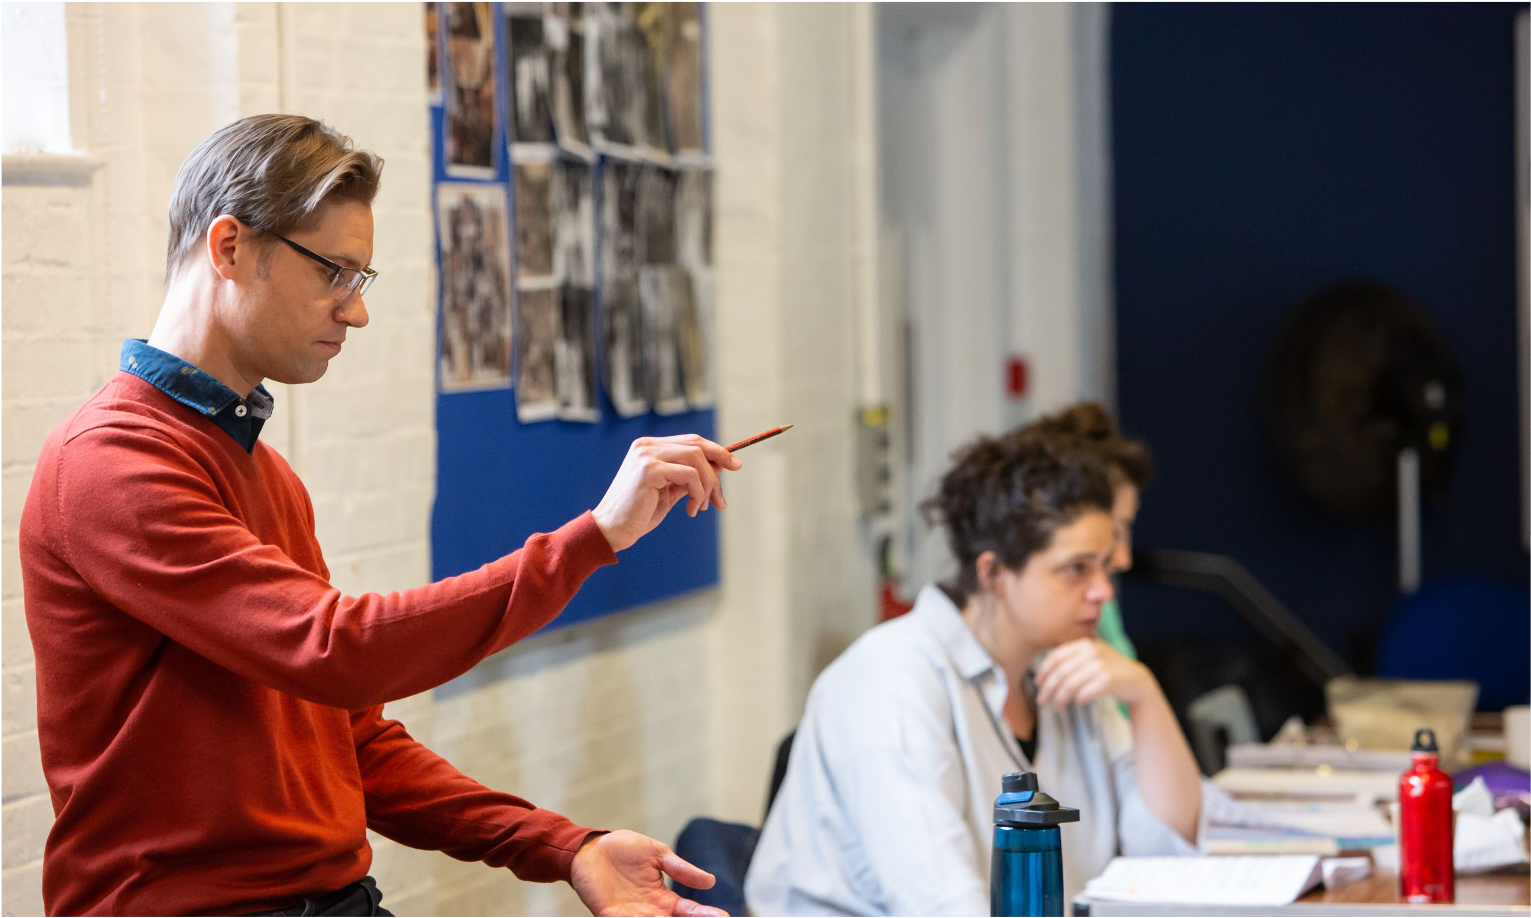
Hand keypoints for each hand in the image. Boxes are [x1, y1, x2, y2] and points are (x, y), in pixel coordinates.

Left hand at [569, 830, 729, 916]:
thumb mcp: (657, 854)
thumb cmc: (623, 850)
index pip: (689, 911)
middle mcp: (649, 911)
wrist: (589, 849)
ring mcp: (630, 916)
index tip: (722, 916)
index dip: (706, 915)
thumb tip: (710, 881)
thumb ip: (680, 869)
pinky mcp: (610, 916)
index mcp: (663, 897)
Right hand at [592, 435, 740, 551]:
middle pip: (697, 445)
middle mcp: (647, 446)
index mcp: (650, 447)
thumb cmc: (639, 513)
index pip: (692, 441)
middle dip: (719, 466)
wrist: (612, 530)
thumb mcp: (670, 491)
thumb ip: (690, 478)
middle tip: (723, 495)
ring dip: (708, 485)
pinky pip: (689, 476)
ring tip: (703, 507)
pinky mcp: (649, 470)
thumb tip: (720, 466)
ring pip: (696, 459)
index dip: (716, 451)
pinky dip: (698, 494)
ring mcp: (647, 455)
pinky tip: (691, 510)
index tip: (734, 465)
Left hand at [1034, 637, 1156, 710]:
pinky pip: (1085, 692)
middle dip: (1048, 688)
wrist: (1136, 681)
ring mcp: (1101, 664)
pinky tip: (1078, 702)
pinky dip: (1079, 699)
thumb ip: (1072, 659)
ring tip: (1057, 707)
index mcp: (1084, 644)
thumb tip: (1043, 672)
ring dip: (1060, 698)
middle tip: (1041, 700)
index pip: (1056, 656)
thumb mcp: (1091, 657)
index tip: (1037, 683)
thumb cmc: (1108, 671)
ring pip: (1070, 684)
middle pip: (1061, 672)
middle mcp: (1092, 651)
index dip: (1044, 670)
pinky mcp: (1108, 679)